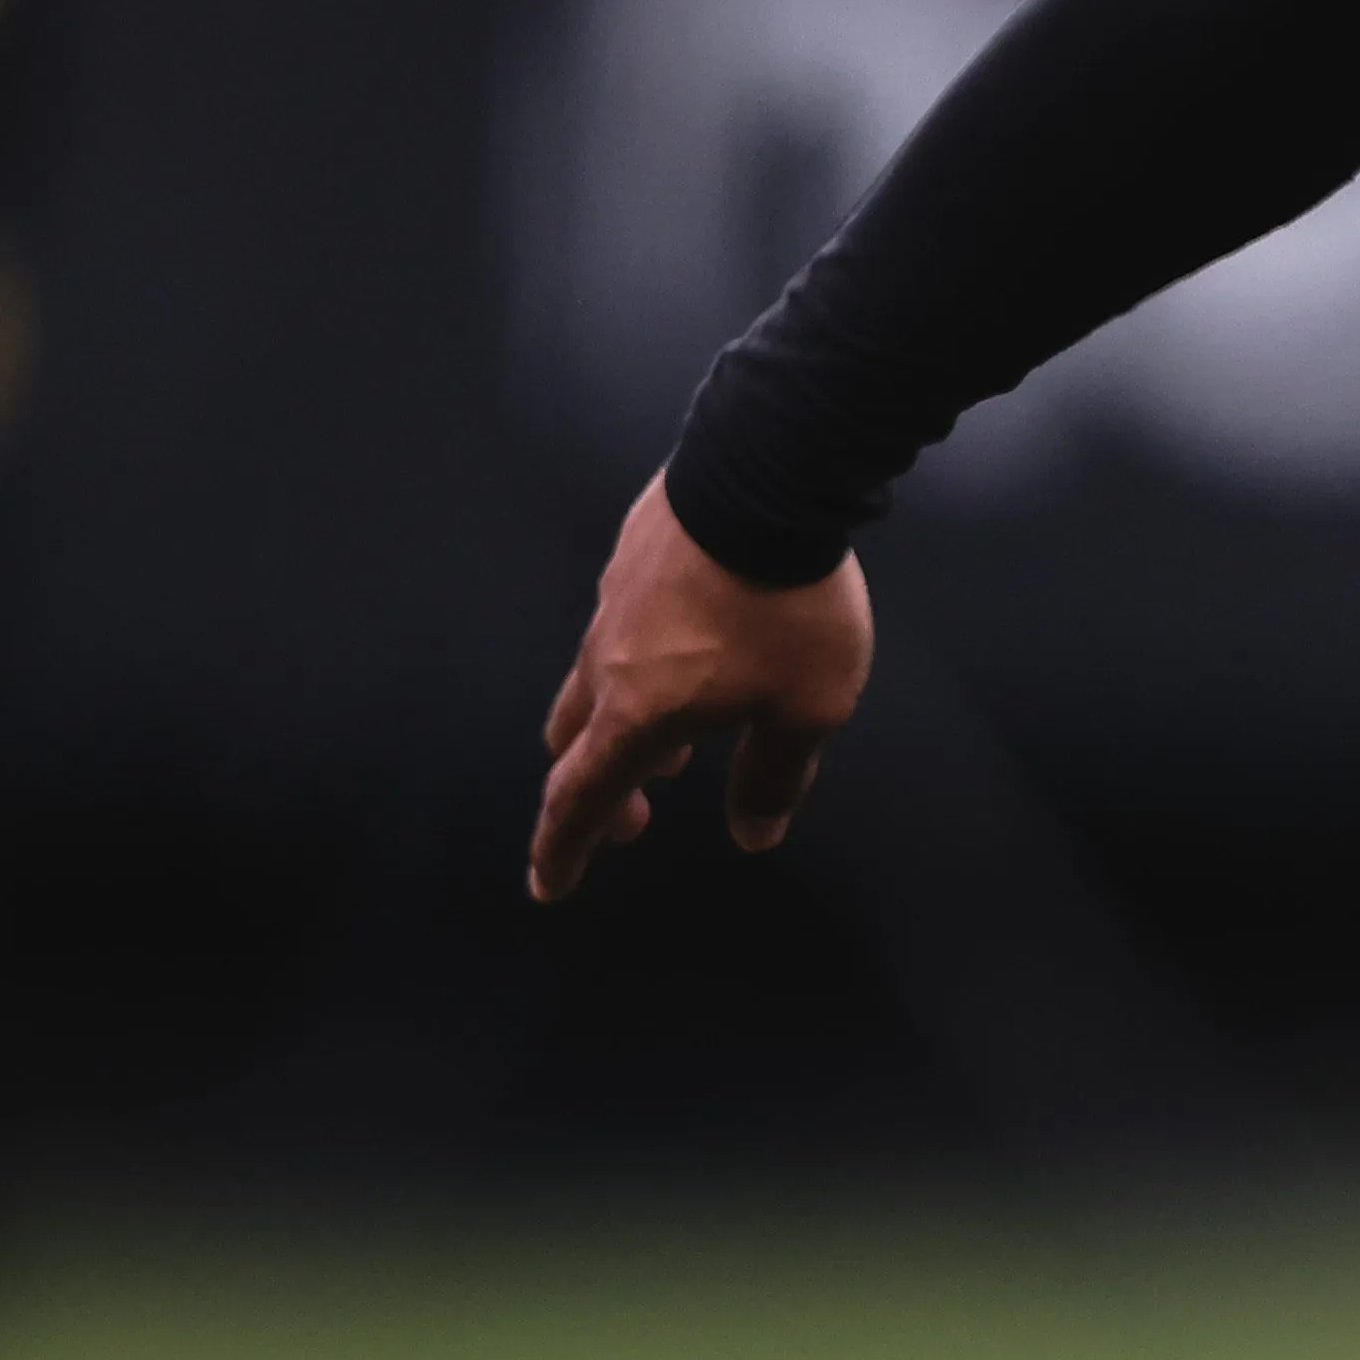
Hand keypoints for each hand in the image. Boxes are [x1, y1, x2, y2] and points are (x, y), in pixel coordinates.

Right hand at [528, 473, 873, 901]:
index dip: (562, 850)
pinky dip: (646, 664)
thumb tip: (753, 832)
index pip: (579, 798)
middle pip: (576, 741)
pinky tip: (692, 652)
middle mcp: (608, 659)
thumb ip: (774, 776)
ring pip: (599, 681)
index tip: (552, 886)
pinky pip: (626, 626)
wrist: (768, 474)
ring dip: (625, 725)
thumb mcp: (806, 709)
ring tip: (676, 747)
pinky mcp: (636, 553)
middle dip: (597, 791)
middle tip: (635, 818)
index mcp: (636, 711)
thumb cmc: (786, 607)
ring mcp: (615, 601)